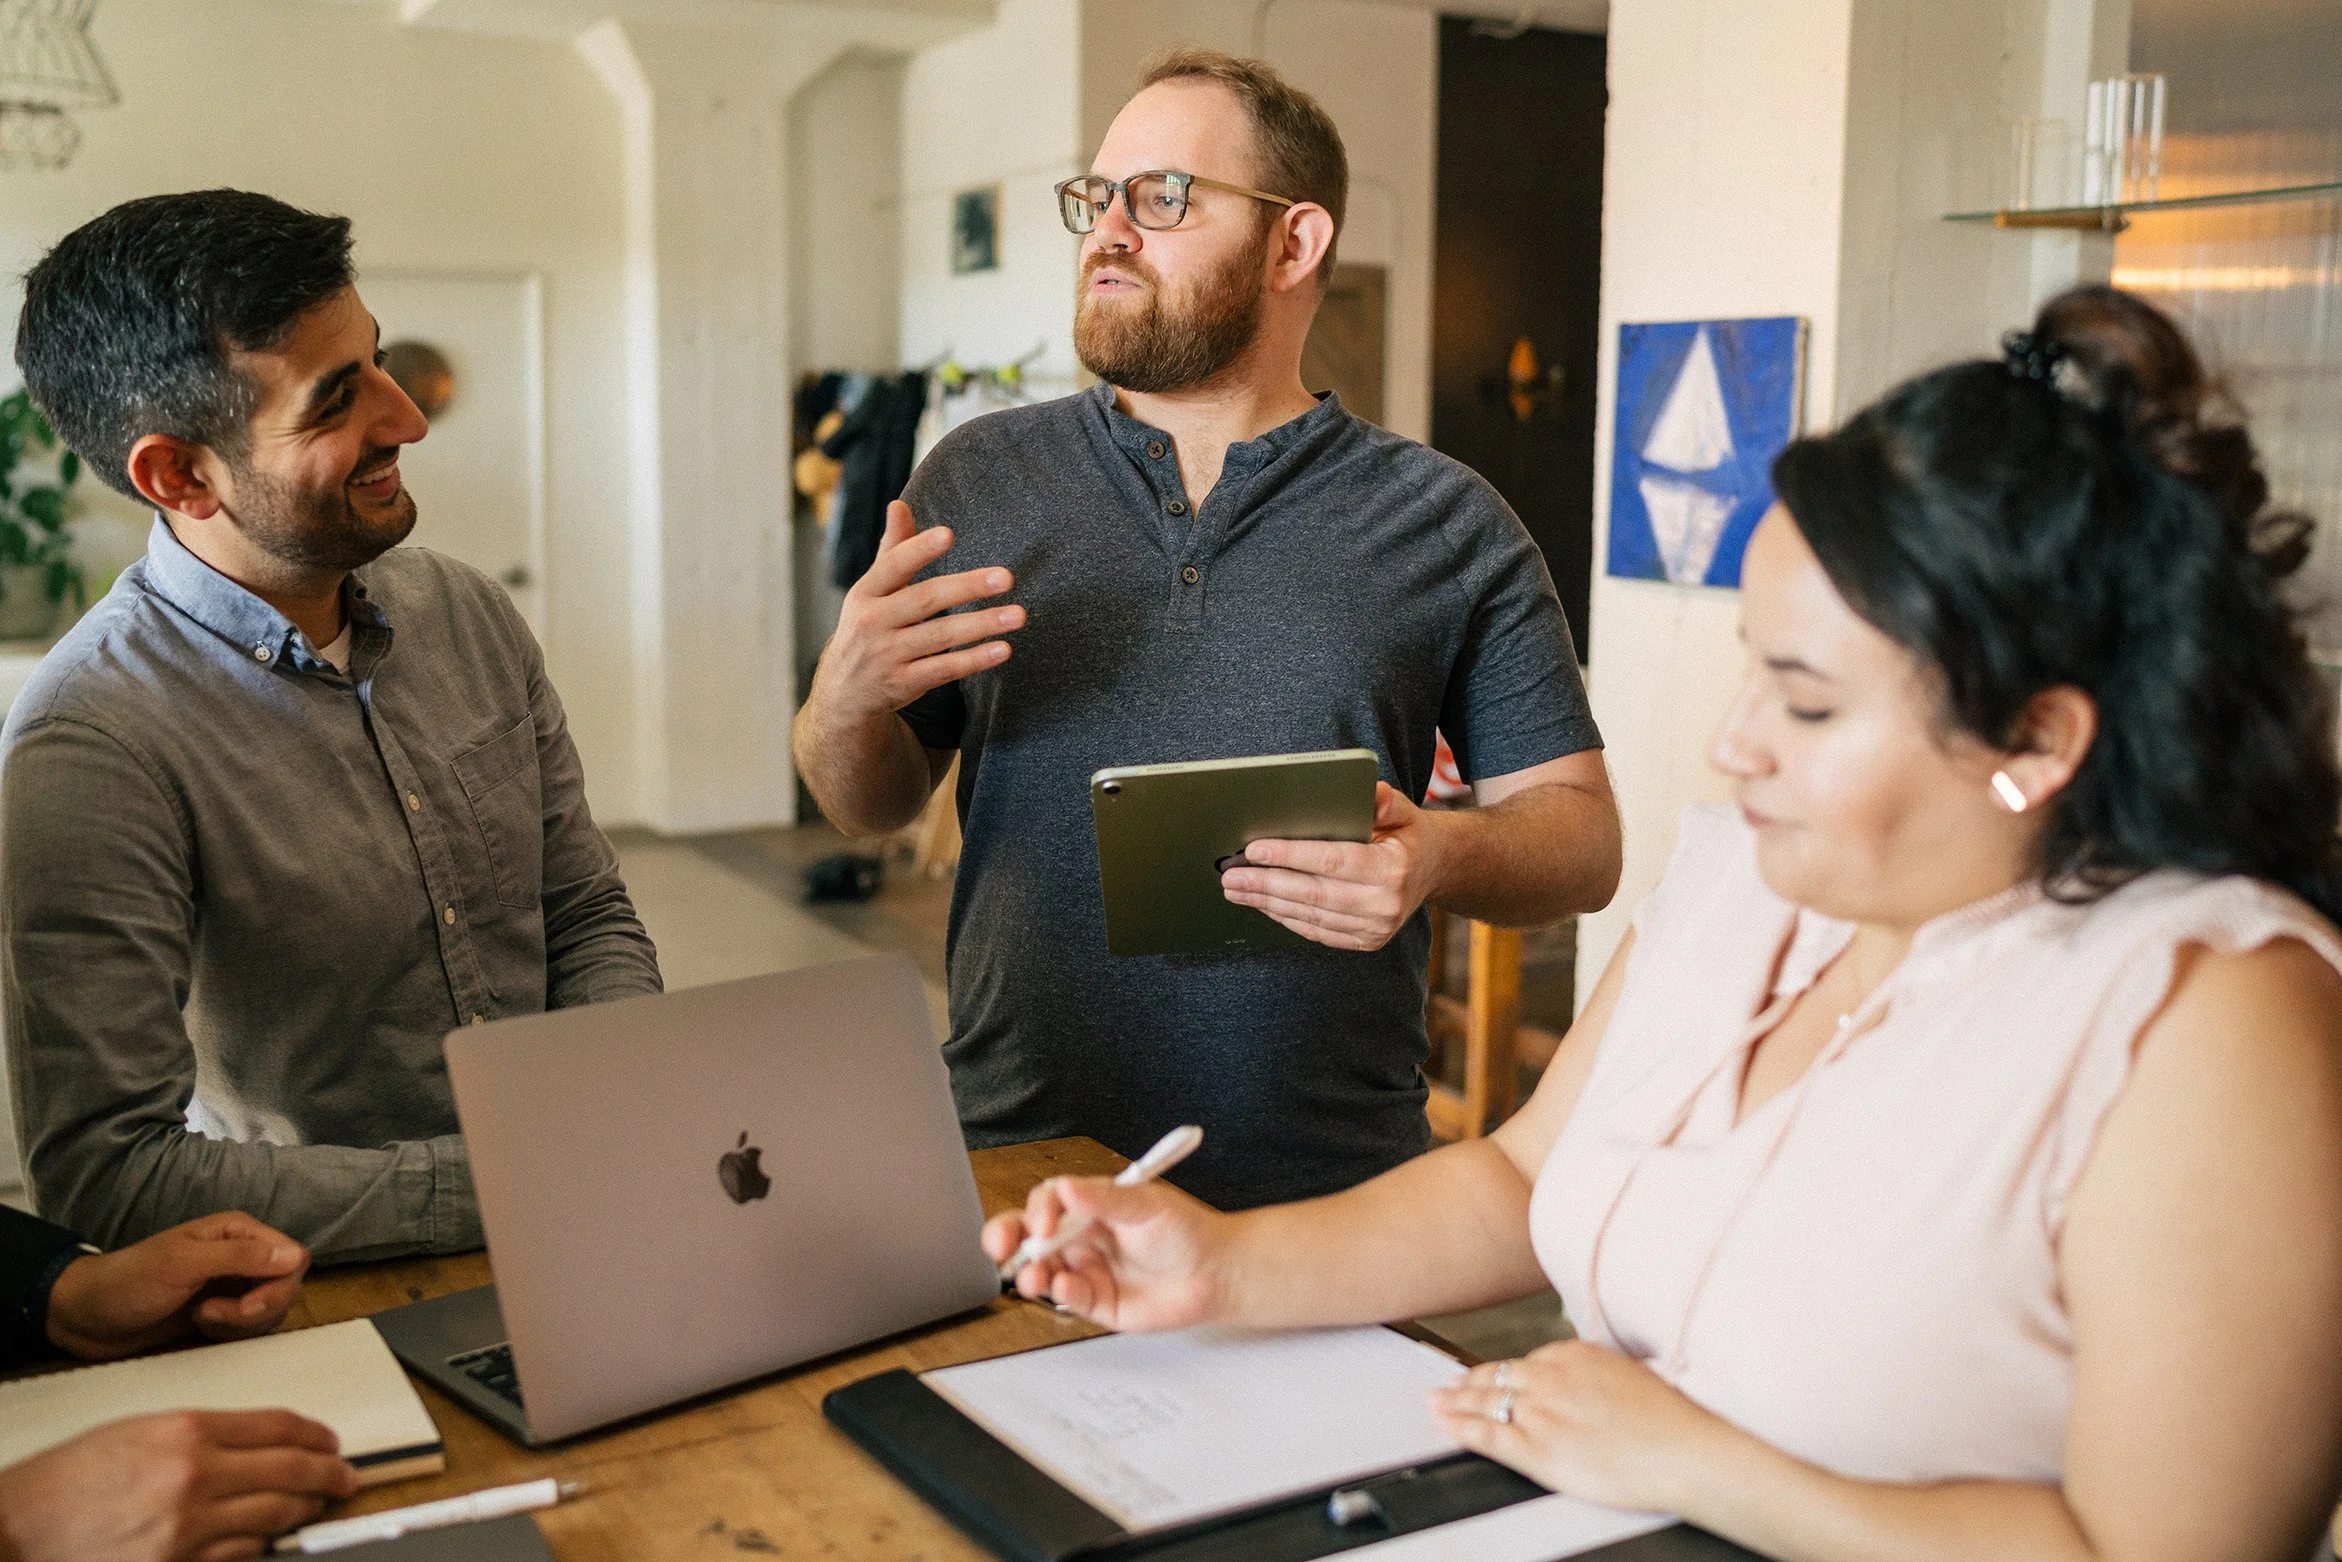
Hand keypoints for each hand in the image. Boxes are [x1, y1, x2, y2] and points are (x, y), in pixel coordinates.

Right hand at [0, 1409, 355, 1561]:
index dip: (315, 1435)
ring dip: (302, 1510)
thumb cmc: (64, 1482)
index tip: (329, 1442)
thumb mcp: (138, 1432)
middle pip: (291, 1470)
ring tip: (315, 1506)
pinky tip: (266, 1536)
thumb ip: (201, 1436)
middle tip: (344, 1478)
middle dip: (327, 1474)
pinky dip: (260, 1543)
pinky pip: (241, 1554)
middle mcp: (195, 1475)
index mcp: (186, 1430)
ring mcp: (189, 1527)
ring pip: (275, 1516)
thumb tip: (255, 1444)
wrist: (15, 1530)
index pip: (279, 1427)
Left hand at [45, 1213, 307, 1360]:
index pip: (293, 1256)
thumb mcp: (183, 1264)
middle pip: (287, 1285)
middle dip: (256, 1309)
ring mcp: (233, 1285)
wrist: (86, 1317)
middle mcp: (242, 1255)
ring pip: (272, 1309)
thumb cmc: (127, 1282)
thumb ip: (240, 1257)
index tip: (245, 1306)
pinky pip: (251, 1327)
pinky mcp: (222, 1312)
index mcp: (237, 1232)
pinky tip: (200, 1326)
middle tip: (211, 1314)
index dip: (278, 1285)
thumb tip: (296, 1255)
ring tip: (200, 1317)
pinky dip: (231, 1333)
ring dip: (241, 1323)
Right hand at [807, 500, 1022, 721]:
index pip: (893, 566)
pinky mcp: (904, 684)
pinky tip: (1003, 649)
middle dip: (968, 587)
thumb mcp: (872, 591)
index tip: (949, 534)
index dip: (919, 550)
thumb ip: (893, 550)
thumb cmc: (868, 628)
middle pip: (925, 600)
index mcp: (865, 593)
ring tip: (1018, 615)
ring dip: (982, 624)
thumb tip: (899, 505)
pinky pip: (945, 669)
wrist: (844, 694)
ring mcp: (887, 656)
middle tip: (1007, 577)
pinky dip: (974, 660)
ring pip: (940, 636)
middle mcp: (873, 623)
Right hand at [982, 1176, 1228, 1331]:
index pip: (1047, 1203)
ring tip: (1034, 1277)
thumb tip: (1066, 1187)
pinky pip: (1067, 1298)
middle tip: (999, 1247)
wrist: (1217, 1274)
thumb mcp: (1145, 1203)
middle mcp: (1082, 1237)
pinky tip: (1067, 1288)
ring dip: (1030, 1272)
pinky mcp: (1096, 1301)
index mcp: (1090, 1206)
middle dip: (1006, 1238)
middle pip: (1029, 1236)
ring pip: (1041, 1269)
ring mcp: (1086, 1269)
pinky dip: (1061, 1292)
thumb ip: (1103, 1198)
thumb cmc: (1186, 1230)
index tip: (1041, 1223)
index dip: (1036, 1211)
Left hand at [1222, 783, 1441, 951]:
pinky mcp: (1364, 941)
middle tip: (1230, 875)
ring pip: (1309, 915)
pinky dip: (1285, 917)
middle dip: (1266, 883)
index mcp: (1392, 869)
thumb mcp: (1402, 810)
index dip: (1290, 856)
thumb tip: (1371, 793)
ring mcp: (1375, 929)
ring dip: (1267, 902)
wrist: (1433, 870)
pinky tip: (1262, 903)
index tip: (1253, 850)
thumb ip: (1384, 801)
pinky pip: (1316, 931)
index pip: (1332, 862)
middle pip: (1313, 893)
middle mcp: (1384, 905)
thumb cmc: (1407, 834)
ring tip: (1235, 889)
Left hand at [1430, 1341, 1739, 1514]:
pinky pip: (1488, 1435)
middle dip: (1470, 1382)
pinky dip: (1461, 1428)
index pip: (1526, 1361)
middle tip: (1449, 1385)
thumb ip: (1597, 1373)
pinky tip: (1446, 1425)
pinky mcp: (1538, 1449)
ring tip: (1437, 1402)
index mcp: (1575, 1355)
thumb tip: (1589, 1378)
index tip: (1491, 1374)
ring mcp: (1541, 1413)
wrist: (1683, 1451)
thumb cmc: (1669, 1419)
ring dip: (1456, 1402)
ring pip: (1486, 1402)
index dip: (1503, 1371)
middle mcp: (1551, 1378)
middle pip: (1498, 1377)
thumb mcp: (1630, 1373)